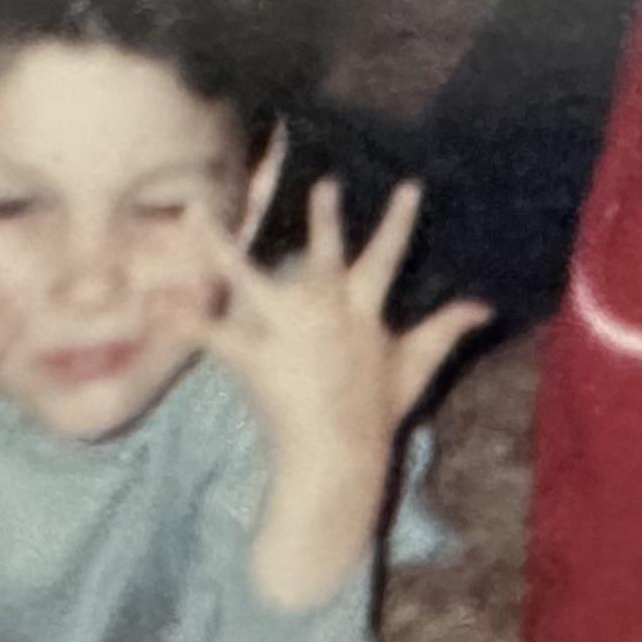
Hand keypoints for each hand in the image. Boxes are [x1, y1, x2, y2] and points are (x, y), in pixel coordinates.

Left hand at [192, 176, 490, 608]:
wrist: (338, 457)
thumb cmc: (376, 413)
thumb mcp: (414, 368)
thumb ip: (445, 329)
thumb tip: (483, 306)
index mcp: (363, 313)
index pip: (386, 257)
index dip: (397, 221)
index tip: (407, 186)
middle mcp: (326, 314)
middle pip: (324, 256)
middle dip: (325, 220)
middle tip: (323, 184)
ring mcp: (287, 334)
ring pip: (247, 279)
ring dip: (219, 246)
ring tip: (195, 213)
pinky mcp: (254, 358)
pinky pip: (211, 335)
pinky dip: (183, 321)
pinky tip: (157, 304)